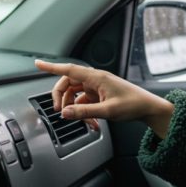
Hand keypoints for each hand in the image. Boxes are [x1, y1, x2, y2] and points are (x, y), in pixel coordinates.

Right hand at [34, 60, 172, 134]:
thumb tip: (65, 113)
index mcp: (96, 77)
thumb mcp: (107, 111)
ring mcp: (98, 87)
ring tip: (79, 120)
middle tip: (59, 111)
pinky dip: (83, 111)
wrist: (148, 108)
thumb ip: (84, 112)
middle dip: (61, 96)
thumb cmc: (133, 105)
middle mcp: (95, 79)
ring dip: (73, 107)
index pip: (69, 69)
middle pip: (68, 83)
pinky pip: (84, 101)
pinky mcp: (101, 95)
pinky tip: (90, 122)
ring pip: (75, 93)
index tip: (37, 64)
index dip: (51, 67)